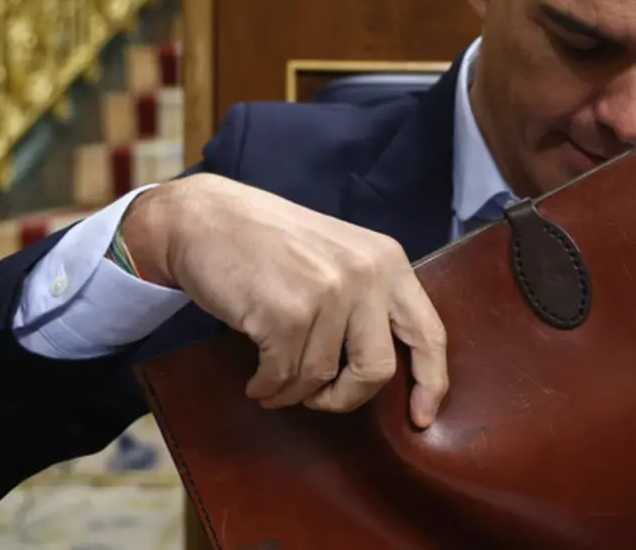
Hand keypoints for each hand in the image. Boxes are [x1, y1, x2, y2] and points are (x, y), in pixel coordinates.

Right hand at [124, 173, 448, 427]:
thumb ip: (368, 301)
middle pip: (378, 370)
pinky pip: (284, 377)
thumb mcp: (338, 257)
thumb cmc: (268, 244)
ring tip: (272, 379)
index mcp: (388, 261)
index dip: (431, 383)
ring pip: (322, 378)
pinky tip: (256, 379)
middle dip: (346, 397)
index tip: (421, 418)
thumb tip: (383, 372)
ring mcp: (328, 293)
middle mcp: (366, 274)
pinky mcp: (287, 314)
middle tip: (318, 398)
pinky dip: (268, 388)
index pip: (428, 333)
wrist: (204, 217)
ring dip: (293, 392)